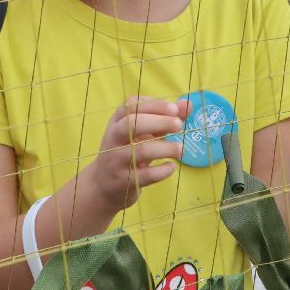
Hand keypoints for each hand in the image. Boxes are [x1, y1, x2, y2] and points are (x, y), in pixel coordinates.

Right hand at [85, 96, 184, 212]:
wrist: (102, 184)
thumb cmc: (127, 151)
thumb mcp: (141, 133)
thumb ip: (164, 118)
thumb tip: (187, 105)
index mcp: (117, 121)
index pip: (131, 105)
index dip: (155, 105)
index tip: (175, 109)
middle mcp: (113, 138)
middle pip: (131, 124)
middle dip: (159, 122)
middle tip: (179, 125)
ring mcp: (116, 160)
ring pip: (140, 151)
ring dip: (165, 148)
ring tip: (180, 149)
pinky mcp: (123, 181)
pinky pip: (145, 175)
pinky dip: (161, 171)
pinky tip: (171, 167)